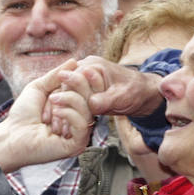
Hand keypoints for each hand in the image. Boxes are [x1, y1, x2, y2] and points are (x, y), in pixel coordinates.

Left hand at [0, 60, 93, 172]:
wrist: (12, 135)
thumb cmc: (23, 114)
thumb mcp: (39, 88)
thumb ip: (56, 75)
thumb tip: (74, 61)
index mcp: (73, 108)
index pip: (87, 90)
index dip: (80, 79)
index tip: (64, 74)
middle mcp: (79, 121)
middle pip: (91, 97)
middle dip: (76, 85)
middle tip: (61, 80)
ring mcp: (79, 134)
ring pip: (87, 109)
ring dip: (68, 99)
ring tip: (52, 99)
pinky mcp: (76, 145)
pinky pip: (82, 125)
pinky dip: (69, 114)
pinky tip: (56, 113)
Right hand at [47, 57, 163, 119]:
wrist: (143, 93)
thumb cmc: (135, 91)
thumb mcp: (122, 97)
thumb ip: (106, 100)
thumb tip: (91, 104)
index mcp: (92, 66)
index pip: (71, 79)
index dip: (63, 95)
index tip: (55, 109)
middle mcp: (84, 70)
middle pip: (64, 87)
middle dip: (57, 105)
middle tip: (50, 122)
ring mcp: (83, 80)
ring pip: (65, 95)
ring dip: (59, 110)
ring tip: (54, 128)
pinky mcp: (84, 90)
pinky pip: (71, 100)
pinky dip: (66, 112)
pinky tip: (62, 127)